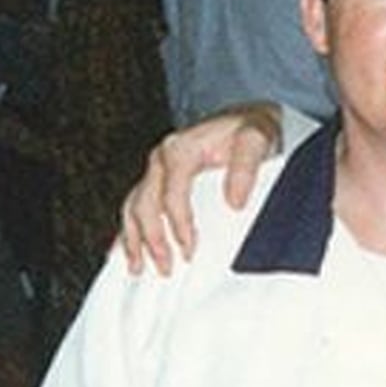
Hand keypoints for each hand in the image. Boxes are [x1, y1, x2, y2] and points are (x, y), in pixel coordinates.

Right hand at [119, 103, 282, 274]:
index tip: (189, 249)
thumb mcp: (257, 138)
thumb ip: (246, 166)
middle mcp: (162, 158)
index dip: (178, 225)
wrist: (249, 119)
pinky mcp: (159, 180)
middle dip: (153, 239)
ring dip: (135, 240)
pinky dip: (129, 232)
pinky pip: (135, 208)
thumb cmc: (252, 129)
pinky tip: (127, 253)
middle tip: (167, 267)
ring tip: (141, 268)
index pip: (171, 195)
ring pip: (133, 207)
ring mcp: (157, 170)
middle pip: (145, 204)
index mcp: (181, 148)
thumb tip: (235, 200)